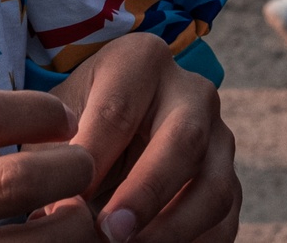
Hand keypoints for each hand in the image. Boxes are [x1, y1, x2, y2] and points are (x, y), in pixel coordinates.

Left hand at [52, 32, 239, 242]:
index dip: (93, 160)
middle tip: (110, 233)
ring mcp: (220, 135)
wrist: (118, 126)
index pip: (119, 111)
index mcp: (142, 61)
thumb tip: (56, 211)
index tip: (68, 201)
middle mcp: (192, 91)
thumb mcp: (62, 121)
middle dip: (146, 193)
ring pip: (214, 187)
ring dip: (174, 229)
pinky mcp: (230, 178)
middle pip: (183, 141)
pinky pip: (226, 220)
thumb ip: (56, 157)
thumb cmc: (81, 119)